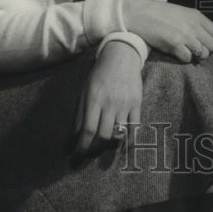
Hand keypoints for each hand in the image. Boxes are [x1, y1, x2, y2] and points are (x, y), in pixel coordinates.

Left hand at [73, 40, 142, 154]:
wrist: (122, 55)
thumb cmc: (100, 73)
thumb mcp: (85, 90)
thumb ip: (80, 113)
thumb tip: (76, 135)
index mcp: (94, 99)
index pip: (88, 130)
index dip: (82, 147)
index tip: (77, 156)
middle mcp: (110, 103)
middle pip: (103, 135)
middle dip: (95, 148)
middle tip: (91, 150)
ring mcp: (125, 103)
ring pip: (119, 133)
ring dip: (110, 143)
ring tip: (104, 144)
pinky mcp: (137, 103)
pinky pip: (135, 126)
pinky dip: (129, 139)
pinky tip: (123, 144)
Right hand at [123, 0, 212, 63]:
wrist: (141, 13)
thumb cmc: (162, 14)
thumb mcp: (184, 13)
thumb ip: (196, 24)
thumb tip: (207, 40)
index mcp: (197, 17)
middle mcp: (194, 26)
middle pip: (212, 46)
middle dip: (207, 52)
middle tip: (199, 53)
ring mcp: (184, 35)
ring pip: (202, 53)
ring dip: (197, 56)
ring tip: (188, 52)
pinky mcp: (174, 44)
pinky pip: (188, 58)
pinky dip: (185, 59)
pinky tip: (178, 53)